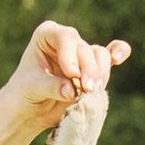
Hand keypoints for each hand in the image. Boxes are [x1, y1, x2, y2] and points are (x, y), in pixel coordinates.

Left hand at [6, 20, 130, 129]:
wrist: (31, 109)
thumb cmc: (25, 93)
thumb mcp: (31, 88)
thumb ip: (51, 87)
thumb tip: (72, 91)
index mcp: (47, 35)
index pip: (65, 37)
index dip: (71, 55)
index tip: (71, 74)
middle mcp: (66, 40)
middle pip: (85, 48)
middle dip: (88, 69)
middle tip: (87, 89)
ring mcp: (81, 53)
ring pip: (100, 55)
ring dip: (101, 73)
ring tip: (93, 91)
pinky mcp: (93, 68)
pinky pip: (110, 55)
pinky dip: (119, 53)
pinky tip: (119, 58)